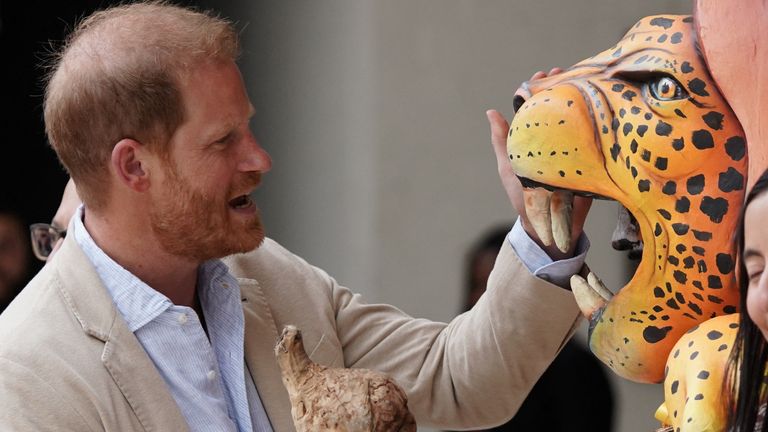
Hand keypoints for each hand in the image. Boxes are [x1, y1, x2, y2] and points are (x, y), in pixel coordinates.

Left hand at [486, 70, 590, 259]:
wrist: (548, 226)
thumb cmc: (524, 196)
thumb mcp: (508, 166)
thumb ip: (502, 141)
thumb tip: (491, 111)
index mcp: (540, 138)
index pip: (541, 106)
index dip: (541, 88)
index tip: (541, 74)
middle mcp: (560, 140)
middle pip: (563, 106)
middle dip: (563, 85)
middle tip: (560, 72)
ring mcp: (578, 149)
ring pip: (582, 118)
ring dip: (582, 97)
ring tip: (580, 80)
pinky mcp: (593, 162)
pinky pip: (600, 138)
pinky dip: (602, 121)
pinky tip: (603, 106)